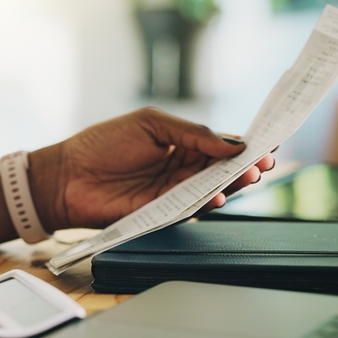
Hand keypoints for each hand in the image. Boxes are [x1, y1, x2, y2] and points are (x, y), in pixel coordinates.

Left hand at [29, 108, 274, 229]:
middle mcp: (181, 169)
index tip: (270, 141)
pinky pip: (190, 209)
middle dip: (247, 166)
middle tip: (265, 162)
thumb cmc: (101, 144)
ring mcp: (172, 192)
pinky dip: (205, 203)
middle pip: (223, 170)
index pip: (221, 144)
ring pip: (211, 190)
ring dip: (232, 185)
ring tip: (247, 176)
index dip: (246, 144)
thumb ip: (191, 133)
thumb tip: (230, 142)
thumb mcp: (151, 124)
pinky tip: (216, 195)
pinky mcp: (161, 213)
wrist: (66, 176)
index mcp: (181, 142)